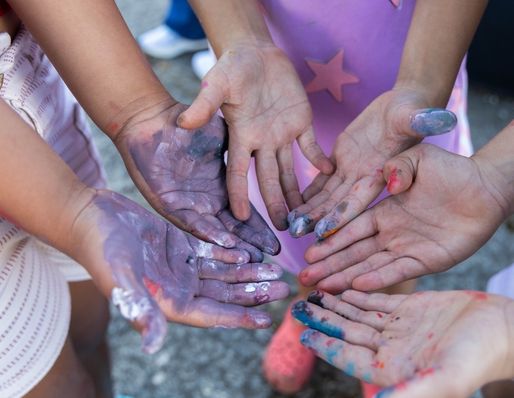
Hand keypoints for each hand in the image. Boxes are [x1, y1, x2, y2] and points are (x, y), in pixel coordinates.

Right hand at [74, 190, 289, 353]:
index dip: (240, 318)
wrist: (86, 216)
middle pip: (224, 296)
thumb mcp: (120, 278)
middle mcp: (177, 288)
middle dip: (254, 294)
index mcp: (167, 302)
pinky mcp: (179, 246)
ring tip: (275, 271)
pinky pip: (212, 254)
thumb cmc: (99, 249)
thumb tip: (153, 346)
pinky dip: (231, 254)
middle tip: (284, 289)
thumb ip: (140, 310)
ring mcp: (180, 267)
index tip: (268, 320)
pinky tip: (251, 253)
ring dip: (248, 275)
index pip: (212, 315)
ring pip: (222, 275)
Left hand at [116, 101, 279, 261]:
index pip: (246, 212)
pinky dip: (210, 234)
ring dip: (234, 245)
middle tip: (273, 254)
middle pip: (235, 227)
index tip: (281, 234)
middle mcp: (207, 201)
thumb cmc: (185, 124)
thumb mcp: (223, 137)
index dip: (262, 224)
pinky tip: (228, 242)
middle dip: (254, 241)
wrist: (150, 120)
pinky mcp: (169, 206)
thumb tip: (272, 155)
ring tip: (253, 256)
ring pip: (215, 231)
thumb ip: (242, 151)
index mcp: (221, 186)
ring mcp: (188, 205)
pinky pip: (192, 224)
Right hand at [177, 42, 333, 228]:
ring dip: (297, 193)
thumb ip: (205, 103)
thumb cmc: (232, 65)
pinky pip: (311, 146)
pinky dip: (319, 159)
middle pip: (268, 180)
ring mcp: (281, 134)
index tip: (242, 219)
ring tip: (306, 216)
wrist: (255, 52)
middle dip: (275, 204)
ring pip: (289, 171)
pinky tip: (329, 173)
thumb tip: (185, 122)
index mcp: (240, 136)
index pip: (237, 172)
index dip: (239, 195)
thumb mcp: (217, 82)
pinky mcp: (301, 122)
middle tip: (285, 229)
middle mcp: (261, 142)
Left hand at [287, 88, 456, 238]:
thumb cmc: (415, 109)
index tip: (323, 232)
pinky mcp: (343, 160)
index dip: (342, 216)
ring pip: (328, 197)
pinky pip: (323, 181)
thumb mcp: (416, 114)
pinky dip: (308, 193)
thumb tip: (441, 119)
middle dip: (319, 222)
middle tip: (296, 237)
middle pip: (338, 206)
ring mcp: (353, 172)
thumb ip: (423, 120)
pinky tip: (291, 204)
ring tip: (290, 226)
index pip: (360, 200)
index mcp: (382, 174)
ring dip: (310, 211)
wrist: (406, 105)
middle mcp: (365, 179)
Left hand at [293, 289, 513, 397]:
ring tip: (313, 293)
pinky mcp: (413, 309)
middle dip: (322, 320)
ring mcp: (400, 328)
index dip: (325, 346)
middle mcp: (391, 350)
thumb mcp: (444, 382)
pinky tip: (342, 287)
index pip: (349, 358)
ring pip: (358, 316)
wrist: (506, 333)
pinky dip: (359, 294)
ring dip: (335, 305)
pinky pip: (378, 301)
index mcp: (392, 370)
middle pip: (347, 334)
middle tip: (297, 305)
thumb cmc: (479, 361)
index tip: (303, 333)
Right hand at [299, 144, 506, 292]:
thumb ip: (398, 167)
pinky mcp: (427, 261)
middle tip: (305, 277)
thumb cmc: (452, 170)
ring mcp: (408, 249)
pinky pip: (399, 270)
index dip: (330, 240)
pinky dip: (378, 277)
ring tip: (322, 287)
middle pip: (354, 253)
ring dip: (346, 277)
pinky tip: (357, 284)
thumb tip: (387, 181)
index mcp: (385, 213)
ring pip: (371, 265)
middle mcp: (392, 234)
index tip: (309, 249)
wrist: (486, 188)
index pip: (351, 229)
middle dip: (330, 265)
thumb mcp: (419, 159)